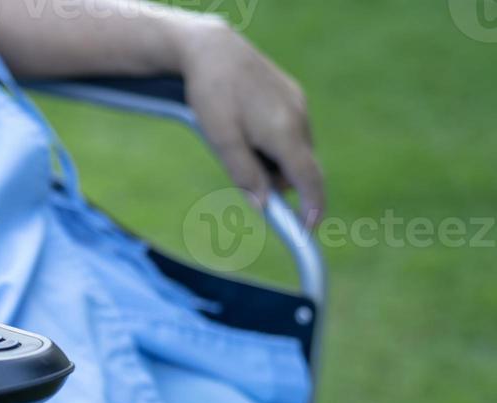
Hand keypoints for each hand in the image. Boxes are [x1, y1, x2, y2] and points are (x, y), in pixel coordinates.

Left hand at [175, 17, 324, 225]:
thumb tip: (264, 207)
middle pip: (300, 167)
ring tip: (238, 143)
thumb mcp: (221, 140)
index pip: (309, 179)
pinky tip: (246, 128)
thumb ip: (244, 175)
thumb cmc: (212, 94)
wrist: (213, 48)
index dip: (312, 206)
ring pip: (294, 150)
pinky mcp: (291, 95)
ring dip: (274, 162)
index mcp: (284, 132)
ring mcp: (298, 104)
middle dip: (279, 182)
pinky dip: (274, 144)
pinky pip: (290, 132)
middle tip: (244, 174)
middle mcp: (299, 118)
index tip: (309, 230)